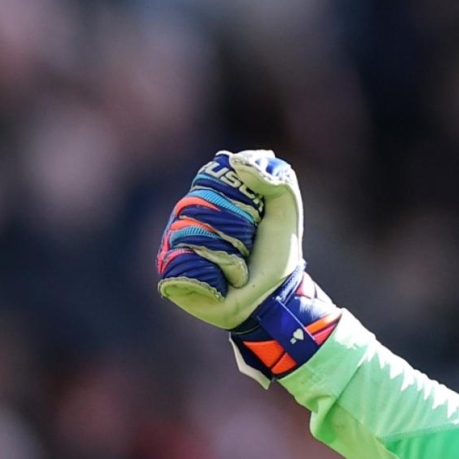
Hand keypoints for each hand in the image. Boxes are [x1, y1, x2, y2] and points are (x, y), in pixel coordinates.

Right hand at [155, 149, 338, 382]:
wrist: (272, 297)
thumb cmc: (278, 254)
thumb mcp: (286, 210)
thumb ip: (275, 178)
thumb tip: (236, 161)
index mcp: (208, 199)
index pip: (208, 181)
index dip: (235, 198)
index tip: (255, 216)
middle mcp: (186, 219)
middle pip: (197, 207)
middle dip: (234, 229)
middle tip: (248, 247)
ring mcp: (175, 245)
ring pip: (190, 234)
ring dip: (227, 255)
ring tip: (238, 268)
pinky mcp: (171, 274)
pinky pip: (182, 261)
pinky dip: (213, 272)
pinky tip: (224, 282)